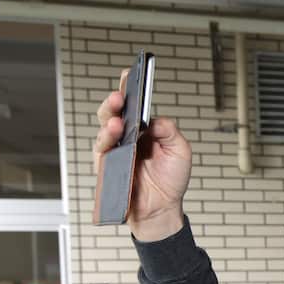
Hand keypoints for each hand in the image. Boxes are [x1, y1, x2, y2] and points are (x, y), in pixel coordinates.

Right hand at [93, 67, 192, 241]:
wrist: (161, 210)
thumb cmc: (170, 181)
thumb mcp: (180, 152)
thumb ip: (170, 132)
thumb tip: (155, 119)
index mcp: (145, 129)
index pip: (135, 105)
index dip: (130, 88)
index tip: (129, 74)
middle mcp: (128, 136)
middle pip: (115, 111)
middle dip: (115, 100)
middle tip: (120, 95)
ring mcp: (115, 149)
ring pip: (105, 127)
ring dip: (110, 118)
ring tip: (118, 117)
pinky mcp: (107, 164)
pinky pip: (103, 148)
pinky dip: (106, 138)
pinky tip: (114, 133)